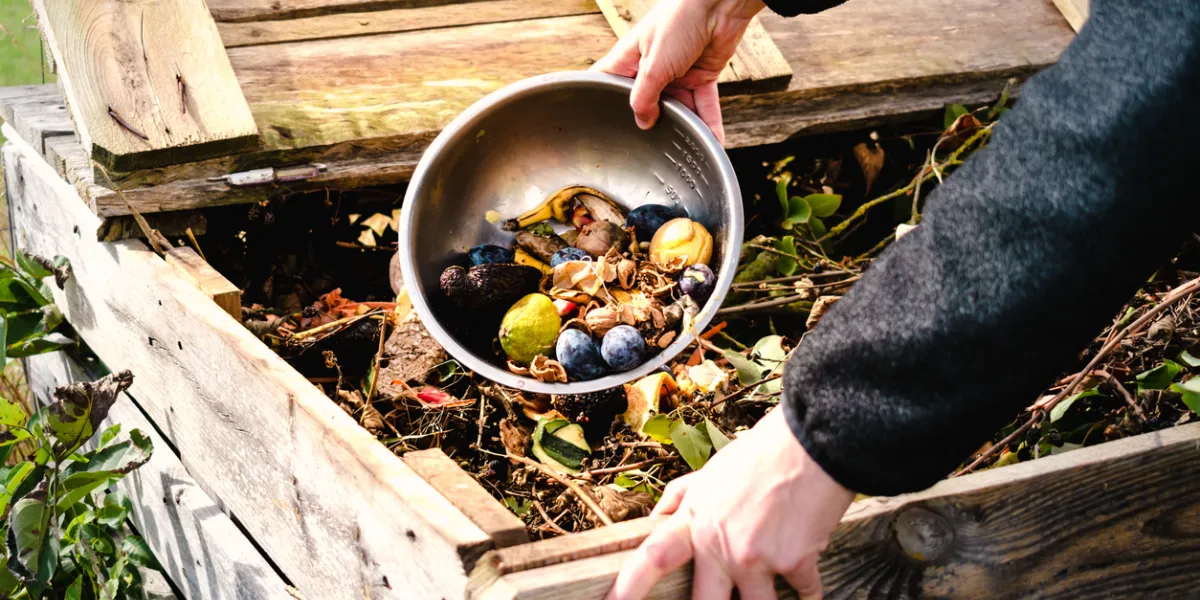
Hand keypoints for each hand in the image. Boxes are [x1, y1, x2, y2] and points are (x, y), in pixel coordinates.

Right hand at [591, 0, 766, 143]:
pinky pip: (704, 104)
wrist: (719, 4)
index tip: (600, 126)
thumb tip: (642, 123)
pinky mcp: (702, 75)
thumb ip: (644, 98)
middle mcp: (652, 67)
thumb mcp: (654, 65)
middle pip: (647, 103)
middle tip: (649, 148)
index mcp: (630, 59)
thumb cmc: (679, 20)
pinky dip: (710, 122)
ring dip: (685, 127)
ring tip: (685, 150)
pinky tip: (712, 141)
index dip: (602, 101)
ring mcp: (677, 73)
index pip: (608, 82)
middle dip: (650, 123)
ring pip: (678, 108)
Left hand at [605, 408, 853, 599]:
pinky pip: (804, 594)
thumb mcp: (712, 471)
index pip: (652, 558)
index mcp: (696, 520)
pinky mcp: (794, 563)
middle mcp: (720, 545)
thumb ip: (682, 496)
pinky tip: (809, 587)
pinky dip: (808, 593)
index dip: (628, 587)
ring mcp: (756, 558)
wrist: (812, 443)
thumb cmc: (762, 453)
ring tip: (767, 587)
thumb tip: (656, 518)